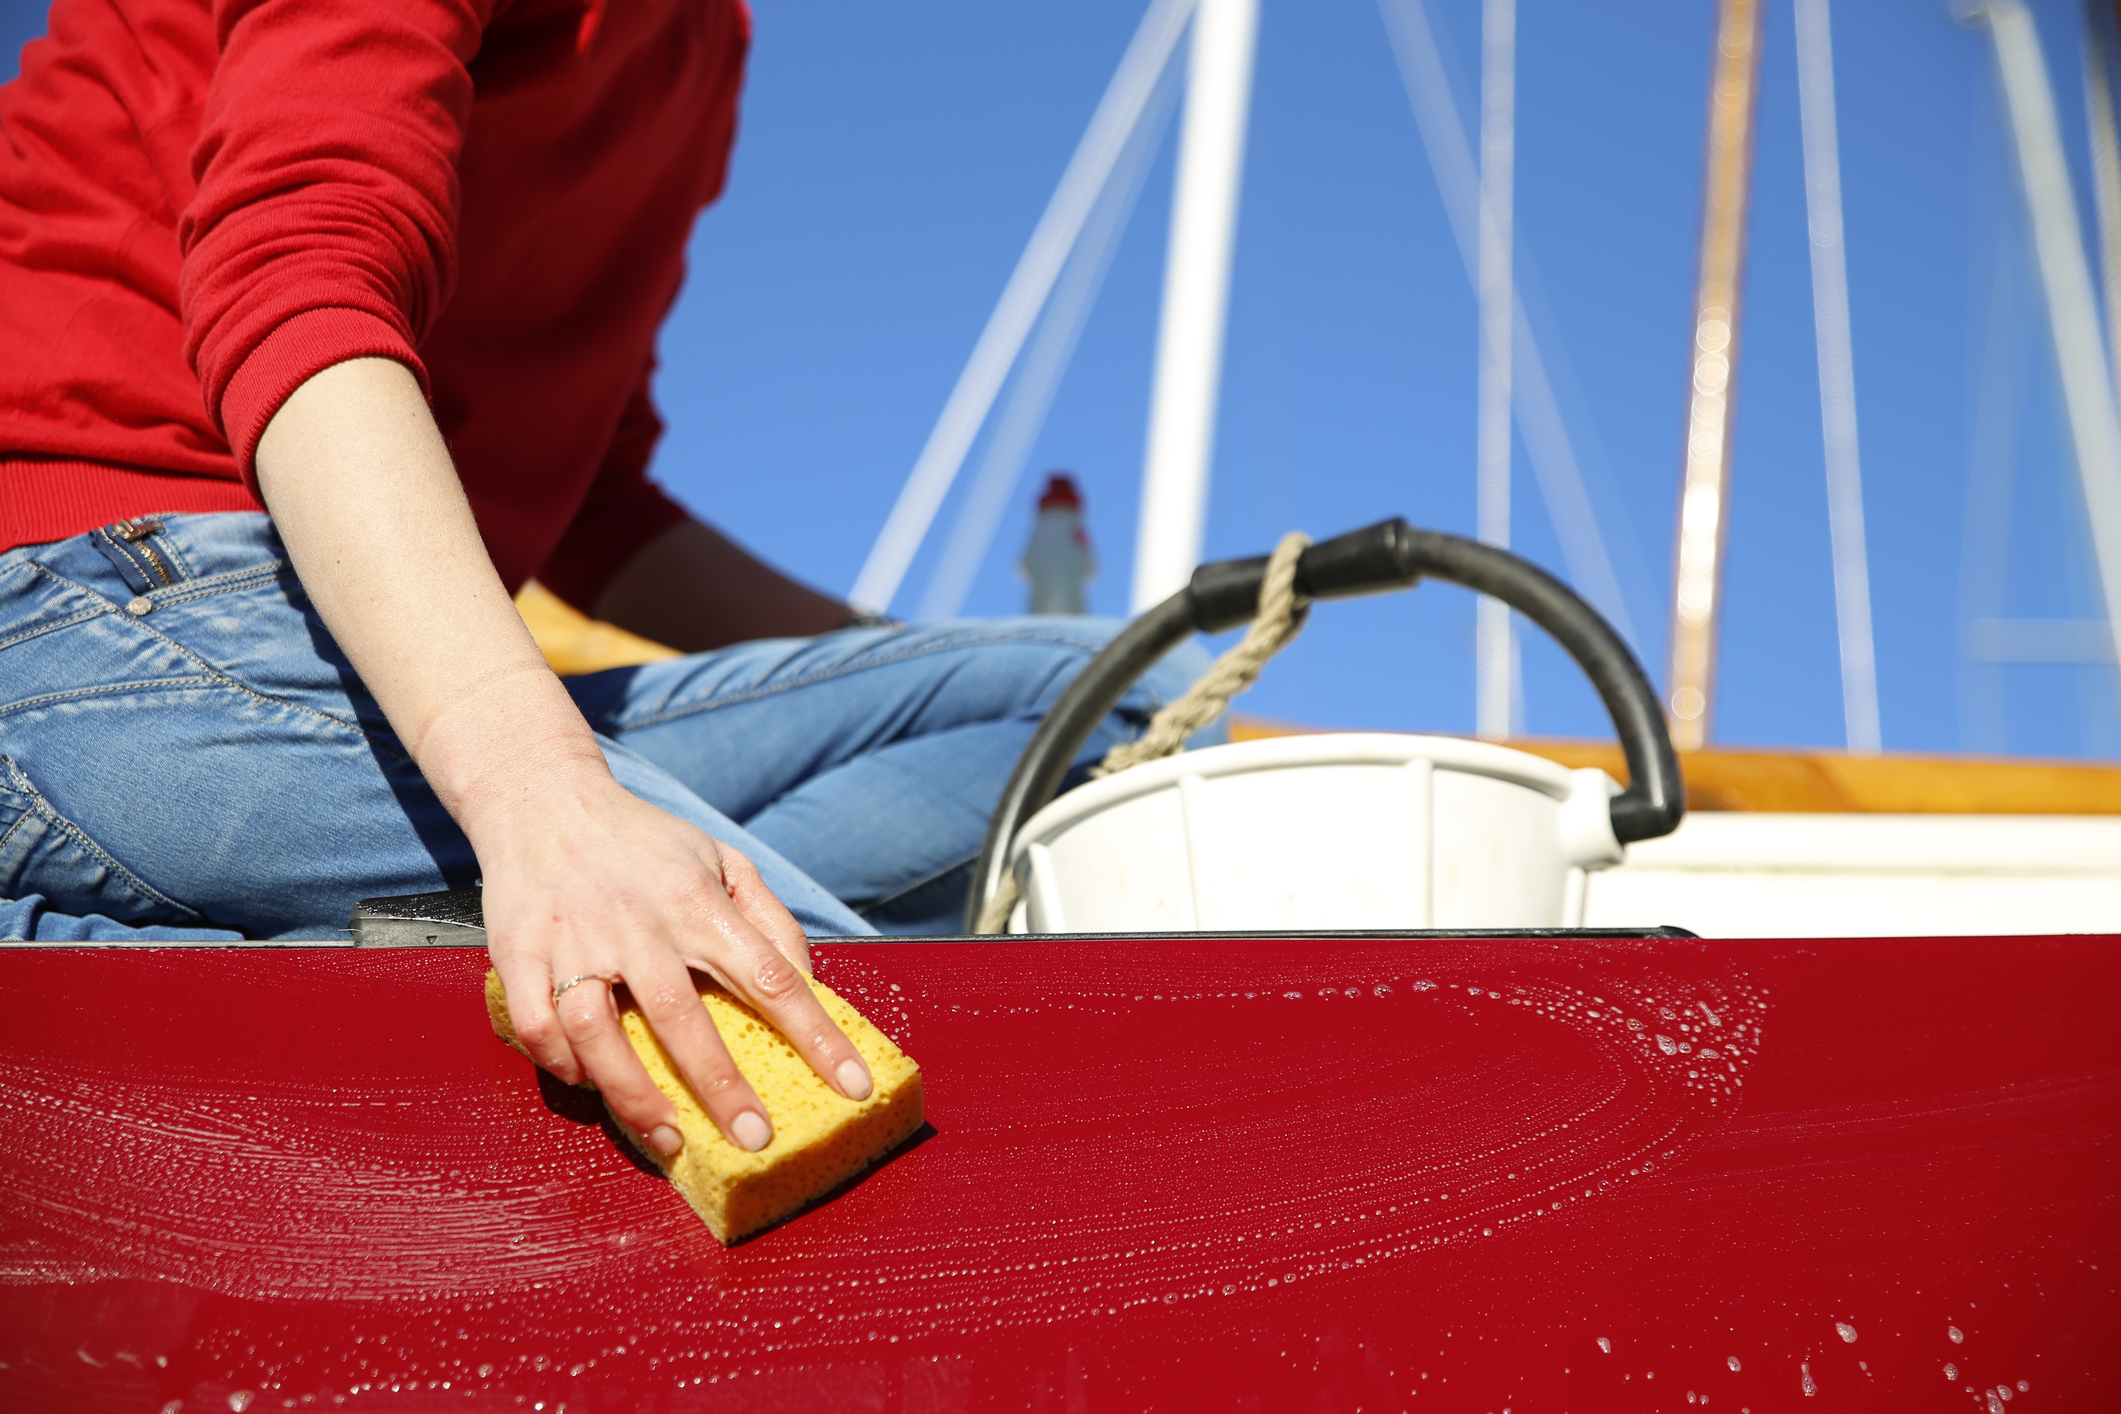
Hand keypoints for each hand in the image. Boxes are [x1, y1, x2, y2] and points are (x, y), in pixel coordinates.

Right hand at [440, 693, 873, 1157]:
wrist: (542, 798)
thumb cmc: (643, 843)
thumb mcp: (721, 859)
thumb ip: (768, 918)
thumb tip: (806, 981)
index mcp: (696, 901)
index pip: (771, 976)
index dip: (818, 1036)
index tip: (852, 1085)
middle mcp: (637, 924)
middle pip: (682, 1016)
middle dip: (721, 1086)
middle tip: (754, 1139)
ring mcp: (573, 941)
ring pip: (597, 1032)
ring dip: (633, 1094)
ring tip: (670, 1139)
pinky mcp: (520, 955)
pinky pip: (537, 1026)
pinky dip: (561, 1065)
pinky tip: (590, 1084)